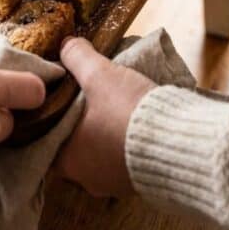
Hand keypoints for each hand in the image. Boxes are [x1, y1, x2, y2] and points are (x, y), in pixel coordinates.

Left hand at [54, 38, 153, 196]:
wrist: (181, 143)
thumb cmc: (129, 112)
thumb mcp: (100, 74)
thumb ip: (77, 57)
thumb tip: (66, 45)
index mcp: (67, 159)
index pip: (46, 138)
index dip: (52, 116)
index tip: (61, 97)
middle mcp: (87, 179)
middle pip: (74, 145)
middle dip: (82, 122)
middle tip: (88, 98)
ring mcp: (114, 184)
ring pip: (101, 153)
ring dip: (106, 133)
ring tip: (115, 106)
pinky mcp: (139, 183)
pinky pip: (125, 159)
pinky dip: (126, 142)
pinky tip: (135, 123)